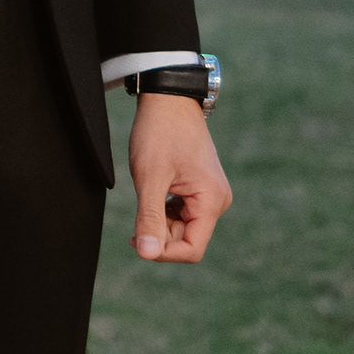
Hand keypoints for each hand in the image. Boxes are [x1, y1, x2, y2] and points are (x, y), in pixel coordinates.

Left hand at [128, 95, 229, 263]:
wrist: (168, 99)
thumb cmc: (160, 132)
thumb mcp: (150, 177)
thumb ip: (150, 218)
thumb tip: (147, 254)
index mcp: (211, 201)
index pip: (192, 249)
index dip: (163, 252)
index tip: (136, 240)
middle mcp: (217, 201)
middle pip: (186, 239)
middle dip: (159, 234)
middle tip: (137, 214)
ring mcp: (210, 194)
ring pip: (182, 227)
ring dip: (160, 221)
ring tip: (147, 193)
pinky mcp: (200, 188)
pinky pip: (182, 213)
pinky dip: (164, 210)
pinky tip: (154, 191)